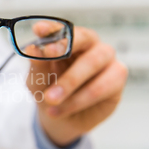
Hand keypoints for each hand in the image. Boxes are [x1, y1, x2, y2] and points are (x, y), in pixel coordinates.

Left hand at [27, 25, 127, 147]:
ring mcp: (106, 59)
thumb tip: (32, 49)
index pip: (61, 28)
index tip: (38, 29)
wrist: (62, 120)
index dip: (51, 27)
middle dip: (64, 48)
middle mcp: (89, 44)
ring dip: (69, 82)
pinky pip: (100, 87)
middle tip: (48, 54)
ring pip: (92, 63)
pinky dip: (77, 100)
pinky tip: (60, 109)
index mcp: (68, 39)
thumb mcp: (37, 80)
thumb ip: (37, 65)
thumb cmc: (49, 91)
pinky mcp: (117, 78)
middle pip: (83, 37)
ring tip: (50, 99)